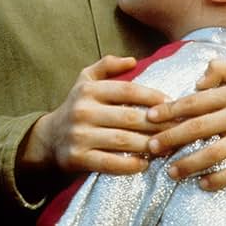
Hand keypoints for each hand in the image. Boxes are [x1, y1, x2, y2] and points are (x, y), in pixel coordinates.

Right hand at [19, 55, 173, 176]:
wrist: (48, 139)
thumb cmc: (77, 106)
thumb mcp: (85, 80)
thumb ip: (107, 65)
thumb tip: (132, 60)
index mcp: (89, 90)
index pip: (128, 90)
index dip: (152, 97)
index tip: (171, 104)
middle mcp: (83, 111)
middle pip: (129, 117)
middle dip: (157, 124)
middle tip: (177, 128)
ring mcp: (79, 135)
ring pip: (123, 141)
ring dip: (148, 145)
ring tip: (166, 147)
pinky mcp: (77, 158)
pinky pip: (109, 163)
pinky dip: (130, 165)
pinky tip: (144, 164)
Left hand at [145, 60, 225, 189]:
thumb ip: (219, 68)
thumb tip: (197, 83)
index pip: (194, 102)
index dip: (170, 110)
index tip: (151, 118)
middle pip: (198, 128)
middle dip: (171, 138)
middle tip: (152, 147)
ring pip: (214, 153)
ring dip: (189, 164)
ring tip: (171, 171)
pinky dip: (218, 179)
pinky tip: (202, 183)